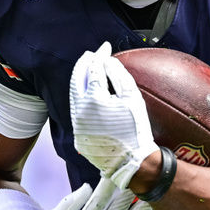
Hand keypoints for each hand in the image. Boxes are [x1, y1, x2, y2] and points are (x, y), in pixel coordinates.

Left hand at [70, 42, 159, 186]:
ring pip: (74, 94)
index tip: (104, 48)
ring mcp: (76, 122)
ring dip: (80, 79)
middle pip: (76, 79)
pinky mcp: (77, 133)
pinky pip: (76, 109)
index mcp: (94, 99)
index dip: (99, 56)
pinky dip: (81, 96)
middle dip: (83, 64)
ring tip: (87, 69)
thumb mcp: (132, 98)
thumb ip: (119, 75)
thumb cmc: (136, 129)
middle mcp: (80, 110)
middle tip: (91, 54)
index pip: (93, 70)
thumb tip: (107, 61)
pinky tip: (88, 91)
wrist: (131, 161)